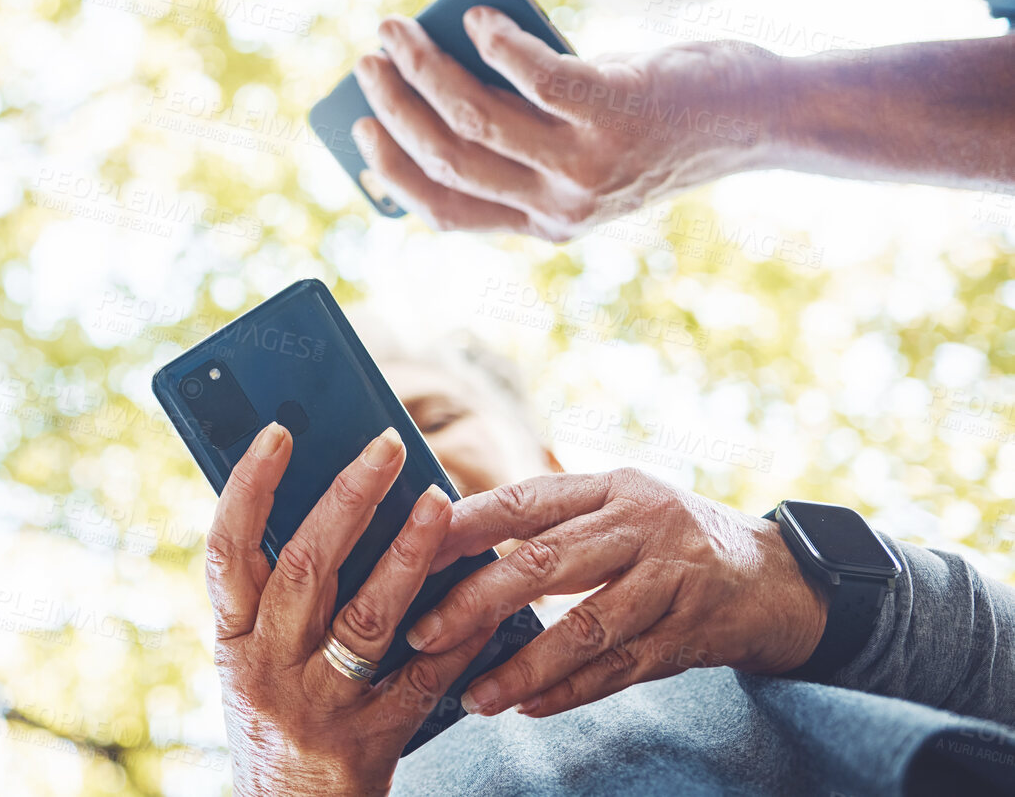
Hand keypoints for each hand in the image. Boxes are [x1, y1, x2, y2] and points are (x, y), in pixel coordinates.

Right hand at [207, 424, 500, 796]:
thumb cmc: (275, 713)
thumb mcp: (251, 654)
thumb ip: (274, 589)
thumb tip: (325, 492)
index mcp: (232, 638)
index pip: (227, 550)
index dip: (249, 487)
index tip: (278, 432)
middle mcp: (269, 668)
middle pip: (306, 570)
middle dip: (348, 499)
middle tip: (388, 446)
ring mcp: (323, 704)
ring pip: (366, 619)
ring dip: (407, 554)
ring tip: (440, 501)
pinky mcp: (375, 737)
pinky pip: (423, 676)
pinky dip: (456, 631)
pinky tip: (484, 590)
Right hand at [352, 8, 774, 239]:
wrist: (759, 118)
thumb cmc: (662, 120)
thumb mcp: (584, 143)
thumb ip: (523, 124)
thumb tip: (446, 65)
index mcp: (545, 222)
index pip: (444, 212)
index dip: (392, 171)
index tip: (361, 129)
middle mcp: (560, 204)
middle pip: (447, 158)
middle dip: (394, 106)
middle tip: (370, 59)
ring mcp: (586, 161)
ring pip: (475, 117)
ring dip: (425, 68)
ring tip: (400, 29)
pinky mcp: (614, 109)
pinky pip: (534, 75)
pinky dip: (495, 43)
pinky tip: (477, 19)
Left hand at [403, 469, 828, 718]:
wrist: (780, 579)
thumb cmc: (674, 539)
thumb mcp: (623, 505)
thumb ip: (556, 518)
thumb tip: (451, 531)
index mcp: (613, 486)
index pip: (526, 500)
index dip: (467, 525)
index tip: (412, 548)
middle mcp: (643, 526)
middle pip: (547, 562)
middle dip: (477, 600)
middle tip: (423, 631)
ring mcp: (672, 582)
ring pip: (584, 627)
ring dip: (521, 666)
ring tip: (471, 695)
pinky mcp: (692, 636)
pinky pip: (621, 669)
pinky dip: (570, 691)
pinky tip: (526, 706)